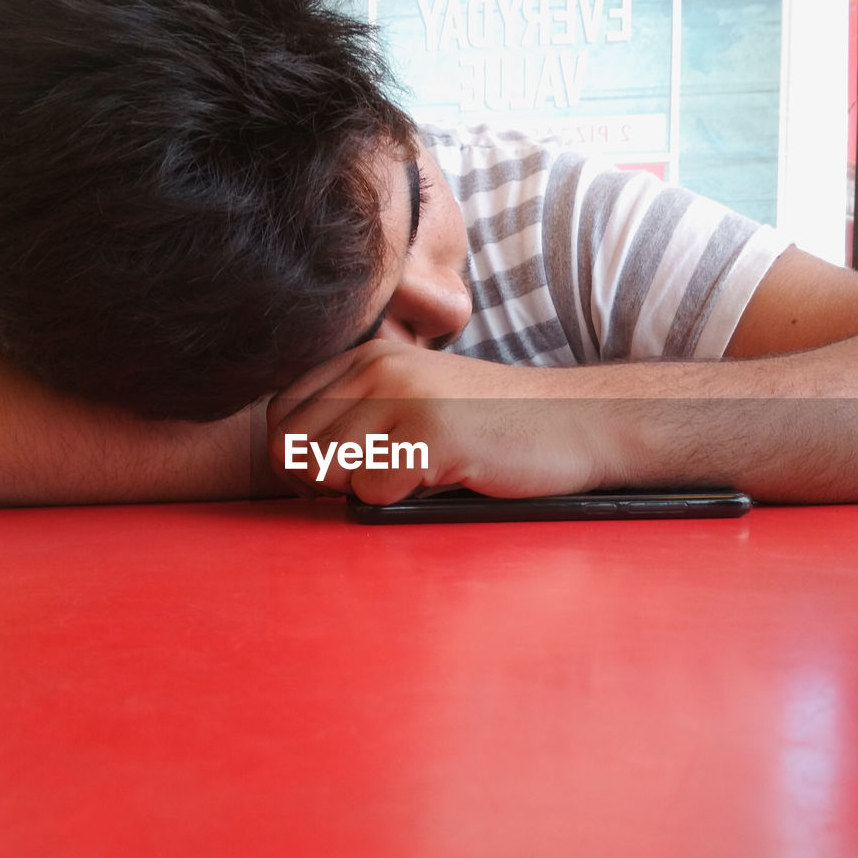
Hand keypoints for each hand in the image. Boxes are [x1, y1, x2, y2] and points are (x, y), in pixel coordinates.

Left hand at [266, 340, 609, 501]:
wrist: (576, 422)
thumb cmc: (491, 426)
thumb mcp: (414, 400)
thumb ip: (355, 415)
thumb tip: (289, 462)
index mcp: (368, 356)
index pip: (280, 414)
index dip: (296, 459)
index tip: (338, 478)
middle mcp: (379, 367)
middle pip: (291, 446)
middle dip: (322, 482)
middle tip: (378, 483)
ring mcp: (405, 395)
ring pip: (326, 468)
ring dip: (364, 490)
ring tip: (415, 475)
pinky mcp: (433, 433)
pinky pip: (372, 490)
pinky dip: (400, 500)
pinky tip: (442, 479)